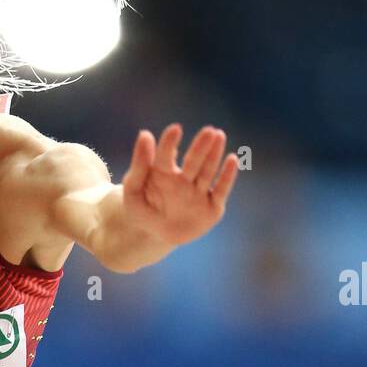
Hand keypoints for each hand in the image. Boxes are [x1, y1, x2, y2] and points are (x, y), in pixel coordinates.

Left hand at [121, 124, 238, 249]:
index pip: (166, 155)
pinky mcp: (212, 207)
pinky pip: (221, 190)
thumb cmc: (142, 210)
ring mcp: (198, 192)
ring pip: (207, 172)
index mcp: (163, 172)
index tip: (175, 129)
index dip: (170, 143)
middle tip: (209, 131)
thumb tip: (145, 133)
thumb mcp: (133, 191)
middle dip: (200, 147)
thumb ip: (139, 164)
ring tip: (219, 136)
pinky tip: (232, 160)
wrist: (155, 237)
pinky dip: (227, 176)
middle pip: (193, 161)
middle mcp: (184, 179)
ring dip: (214, 155)